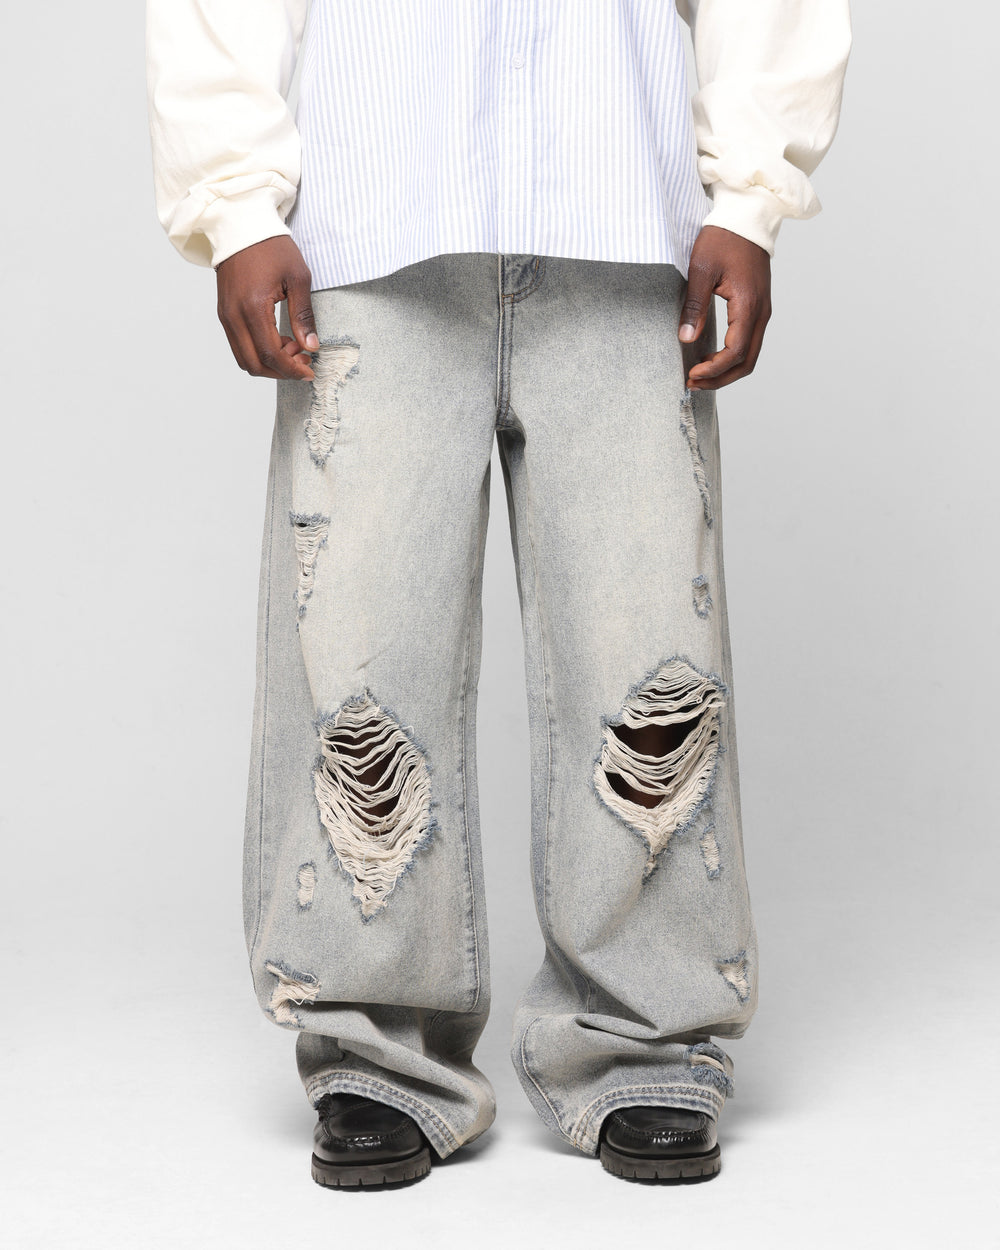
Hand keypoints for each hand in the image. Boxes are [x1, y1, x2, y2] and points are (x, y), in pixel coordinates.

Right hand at [216, 236, 318, 380]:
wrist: (240, 225)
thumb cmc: (271, 246)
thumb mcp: (298, 278)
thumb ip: (303, 315)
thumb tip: (311, 346)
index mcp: (252, 307)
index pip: (270, 354)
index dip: (291, 369)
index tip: (309, 371)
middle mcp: (233, 316)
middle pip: (254, 364)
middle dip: (281, 371)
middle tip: (303, 360)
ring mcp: (225, 316)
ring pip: (244, 359)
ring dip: (269, 363)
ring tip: (292, 348)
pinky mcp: (224, 313)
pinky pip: (239, 345)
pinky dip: (258, 351)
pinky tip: (278, 339)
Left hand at [677, 225, 771, 390]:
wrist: (747, 218)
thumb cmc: (723, 238)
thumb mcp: (701, 269)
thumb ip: (694, 306)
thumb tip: (687, 338)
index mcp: (749, 305)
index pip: (735, 353)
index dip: (713, 370)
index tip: (691, 374)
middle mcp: (761, 312)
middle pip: (747, 362)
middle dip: (720, 378)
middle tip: (693, 383)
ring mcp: (762, 311)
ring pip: (750, 355)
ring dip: (726, 371)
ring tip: (700, 375)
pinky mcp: (758, 308)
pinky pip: (749, 343)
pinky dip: (732, 357)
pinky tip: (711, 357)